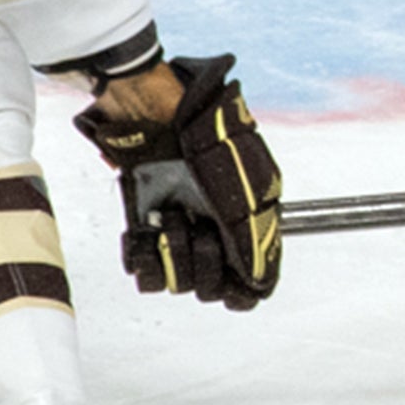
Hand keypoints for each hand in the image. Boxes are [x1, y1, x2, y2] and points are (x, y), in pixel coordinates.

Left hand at [75, 54, 282, 308]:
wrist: (158, 115)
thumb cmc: (209, 141)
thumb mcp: (247, 191)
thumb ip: (254, 242)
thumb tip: (259, 284)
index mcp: (247, 226)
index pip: (247, 285)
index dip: (239, 288)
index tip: (229, 278)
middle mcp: (215, 235)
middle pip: (211, 289)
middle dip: (204, 263)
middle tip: (200, 227)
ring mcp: (180, 234)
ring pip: (178, 282)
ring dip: (175, 251)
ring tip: (173, 215)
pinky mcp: (146, 231)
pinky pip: (145, 272)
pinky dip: (145, 260)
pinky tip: (149, 237)